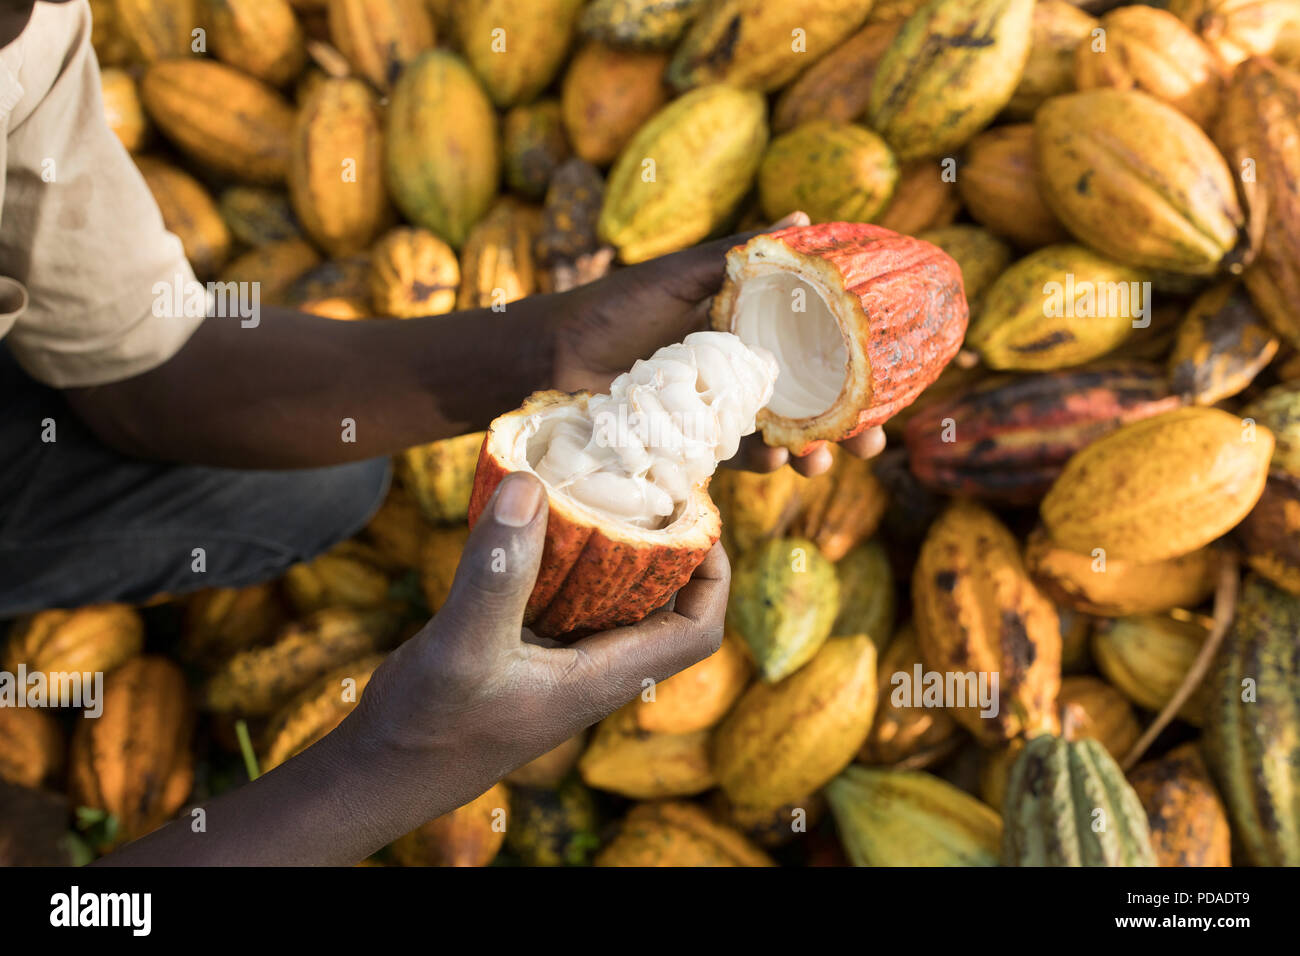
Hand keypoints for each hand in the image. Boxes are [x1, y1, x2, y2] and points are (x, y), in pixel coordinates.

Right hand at [346, 472, 729, 812]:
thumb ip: (499, 570)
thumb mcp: (463, 644)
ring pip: (609, 596)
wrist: (380, 772)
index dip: (713, 573)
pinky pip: (560, 594)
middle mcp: (592, 668)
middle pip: (661, 604)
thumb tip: (532, 485)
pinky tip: (533, 517)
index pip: (696, 631)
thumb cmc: (429, 727)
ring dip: (612, 546)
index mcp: (603, 678)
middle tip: (644, 483)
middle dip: (665, 544)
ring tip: (598, 485)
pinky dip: (559, 555)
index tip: (694, 513)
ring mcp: (558, 660)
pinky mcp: (523, 650)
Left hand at [551, 213, 884, 476]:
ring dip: (807, 452)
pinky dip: (759, 462)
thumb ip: (733, 256)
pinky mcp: (694, 446)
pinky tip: (770, 460)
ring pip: (780, 436)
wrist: (550, 362)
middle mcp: (741, 371)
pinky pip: (737, 459)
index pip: (814, 348)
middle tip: (870, 444)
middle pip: (809, 401)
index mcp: (746, 327)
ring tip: (818, 461)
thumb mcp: (675, 277)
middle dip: (846, 426)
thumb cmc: (611, 309)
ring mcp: (720, 412)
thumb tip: (805, 218)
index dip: (854, 366)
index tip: (889, 382)